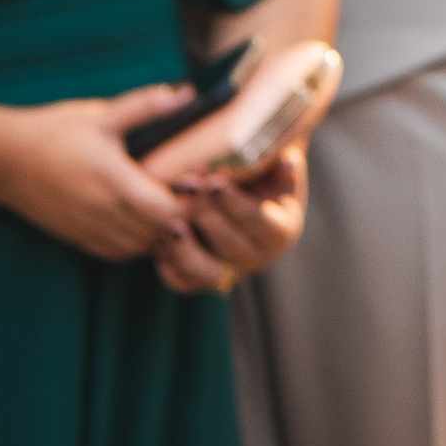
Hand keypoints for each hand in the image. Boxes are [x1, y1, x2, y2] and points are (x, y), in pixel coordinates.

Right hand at [0, 87, 195, 263]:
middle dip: (184, 215)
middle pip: (162, 231)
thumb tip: (184, 93)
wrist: (1, 160)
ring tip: (169, 207)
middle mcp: (103, 210)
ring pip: (144, 246)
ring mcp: (90, 228)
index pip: (167, 207)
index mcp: (112, 179)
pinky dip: (139, 243)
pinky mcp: (79, 238)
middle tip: (192, 193)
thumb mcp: (99, 115)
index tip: (199, 180)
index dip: (190, 199)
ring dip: (163, 232)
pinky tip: (143, 221)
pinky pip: (121, 253)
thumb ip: (144, 106)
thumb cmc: (51, 133)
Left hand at [155, 144, 310, 294]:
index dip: (236, 203)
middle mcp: (258, 257)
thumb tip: (286, 164)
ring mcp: (230, 271)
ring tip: (170, 224)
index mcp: (281, 231)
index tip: (214, 181)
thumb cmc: (256, 171)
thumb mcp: (273, 164)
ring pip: (206, 273)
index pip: (261, 223)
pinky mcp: (202, 278)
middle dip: (205, 214)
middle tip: (185, 186)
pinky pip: (183, 283)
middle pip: (230, 244)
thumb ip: (278, 162)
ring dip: (186, 249)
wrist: (240, 191)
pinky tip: (159, 239)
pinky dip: (168, 266)